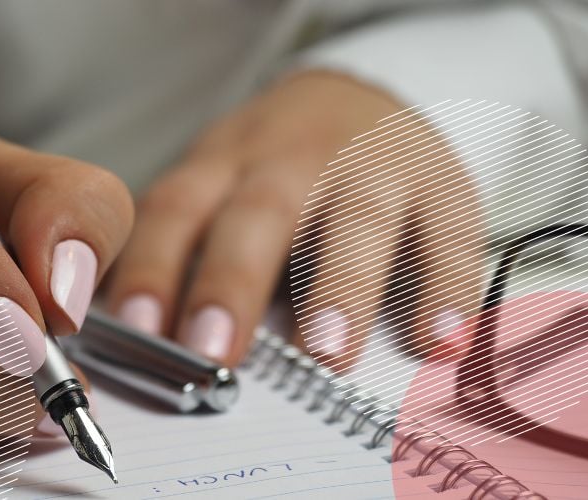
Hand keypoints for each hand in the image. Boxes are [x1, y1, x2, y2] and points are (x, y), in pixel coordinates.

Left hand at [106, 70, 484, 369]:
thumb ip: (182, 248)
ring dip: (341, 286)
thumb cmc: (273, 168)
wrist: (357, 97)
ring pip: (357, 220)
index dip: (153, 266)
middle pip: (259, 214)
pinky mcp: (442, 186)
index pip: (177, 209)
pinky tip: (436, 337)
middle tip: (212, 352)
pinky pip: (449, 235)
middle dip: (232, 282)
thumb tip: (137, 339)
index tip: (138, 329)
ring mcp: (372, 168)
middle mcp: (293, 160)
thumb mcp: (217, 183)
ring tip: (326, 354)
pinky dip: (447, 286)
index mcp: (224, 164)